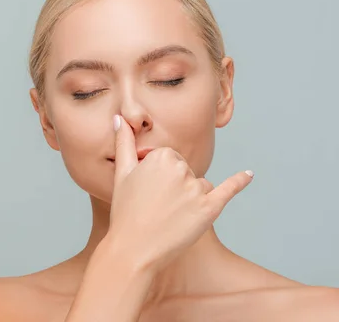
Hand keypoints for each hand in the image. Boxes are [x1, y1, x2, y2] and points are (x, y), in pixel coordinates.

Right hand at [106, 114, 253, 271]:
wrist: (133, 249)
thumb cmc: (125, 211)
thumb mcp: (122, 173)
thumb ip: (123, 142)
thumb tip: (118, 118)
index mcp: (161, 157)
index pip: (170, 159)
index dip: (158, 176)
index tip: (147, 192)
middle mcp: (182, 169)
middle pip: (186, 171)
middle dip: (175, 187)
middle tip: (154, 206)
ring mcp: (197, 190)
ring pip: (200, 186)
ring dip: (189, 199)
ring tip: (168, 217)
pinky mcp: (210, 209)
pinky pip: (228, 190)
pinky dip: (240, 181)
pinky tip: (250, 174)